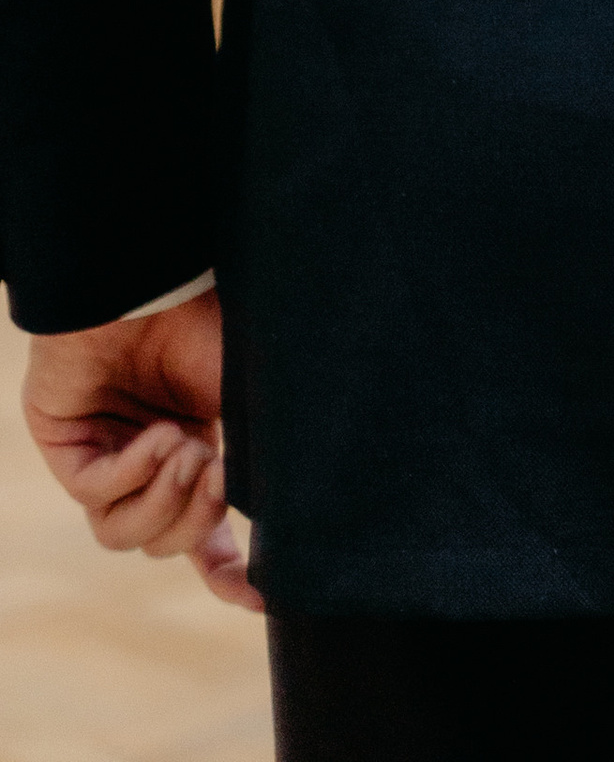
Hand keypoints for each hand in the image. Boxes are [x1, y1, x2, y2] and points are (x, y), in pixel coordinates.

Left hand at [22, 291, 260, 612]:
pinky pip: (95, 497)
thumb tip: (285, 523)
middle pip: (165, 542)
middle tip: (218, 473)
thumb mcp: (251, 399)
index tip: (258, 597)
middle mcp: (148, 461)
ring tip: (186, 451)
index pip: (203, 535)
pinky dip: (132, 474)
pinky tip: (156, 435)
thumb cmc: (212, 323)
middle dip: (197, 518)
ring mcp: (104, 453)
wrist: (158, 279)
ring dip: (163, 502)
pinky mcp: (65, 445)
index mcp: (198, 450)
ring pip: (123, 535)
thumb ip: (263, 459)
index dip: (227, 573)